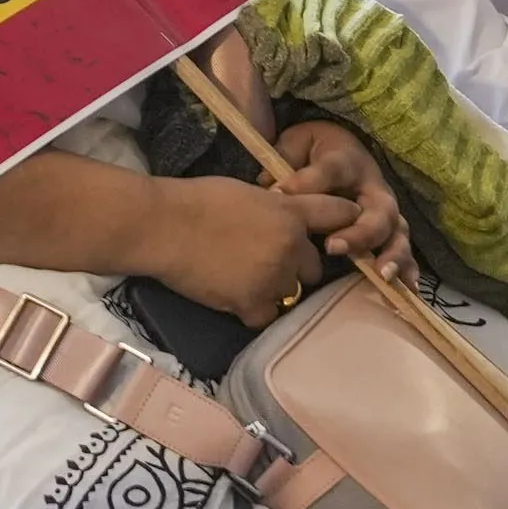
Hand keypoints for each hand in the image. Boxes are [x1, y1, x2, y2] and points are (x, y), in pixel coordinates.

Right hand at [146, 172, 360, 327]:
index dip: (346, 220)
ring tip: (242, 280)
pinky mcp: (251, 302)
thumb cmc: (195, 200)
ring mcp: (273, 277)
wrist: (162, 226)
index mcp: (290, 213)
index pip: (338, 214)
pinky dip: (251, 310)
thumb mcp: (245, 192)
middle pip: (314, 267)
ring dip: (272, 289)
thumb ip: (273, 207)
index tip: (344, 228)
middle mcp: (291, 247)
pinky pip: (265, 316)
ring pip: (289, 292)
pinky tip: (231, 297)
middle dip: (295, 266)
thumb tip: (281, 215)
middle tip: (263, 261)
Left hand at [271, 118, 410, 282]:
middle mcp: (374, 188)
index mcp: (347, 162)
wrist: (337, 148)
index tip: (282, 195)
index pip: (332, 169)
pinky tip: (407, 287)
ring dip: (391, 254)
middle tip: (333, 247)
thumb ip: (286, 162)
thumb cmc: (313, 149)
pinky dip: (407, 268)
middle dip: (360, 232)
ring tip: (382, 274)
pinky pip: (403, 249)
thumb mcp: (297, 144)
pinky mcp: (390, 230)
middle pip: (378, 210)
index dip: (310, 183)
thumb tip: (274, 191)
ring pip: (397, 232)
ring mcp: (385, 211)